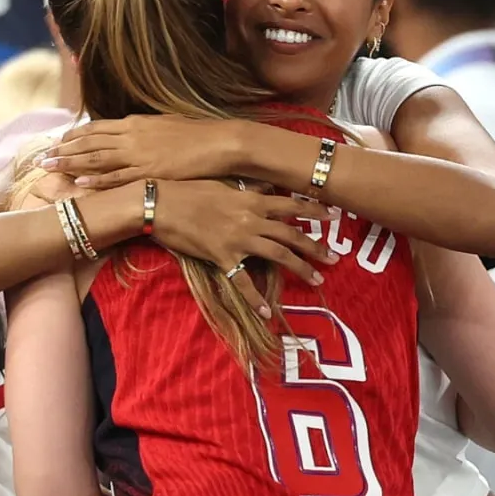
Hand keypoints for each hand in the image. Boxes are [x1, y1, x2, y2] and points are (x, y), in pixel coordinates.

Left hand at [44, 116, 244, 187]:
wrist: (221, 142)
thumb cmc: (200, 133)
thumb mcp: (167, 123)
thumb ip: (145, 129)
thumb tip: (134, 130)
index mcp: (135, 122)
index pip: (96, 127)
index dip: (74, 135)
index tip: (59, 142)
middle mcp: (131, 135)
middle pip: (88, 142)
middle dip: (62, 150)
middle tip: (41, 159)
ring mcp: (139, 154)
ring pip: (96, 158)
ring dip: (70, 163)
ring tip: (49, 169)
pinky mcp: (150, 172)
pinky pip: (118, 177)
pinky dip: (97, 179)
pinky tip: (80, 182)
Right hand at [151, 180, 333, 284]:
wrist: (160, 205)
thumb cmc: (187, 190)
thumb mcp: (222, 183)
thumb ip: (248, 188)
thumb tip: (268, 186)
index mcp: (251, 200)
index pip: (291, 205)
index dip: (314, 211)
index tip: (334, 215)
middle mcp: (251, 219)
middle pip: (291, 235)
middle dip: (316, 247)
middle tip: (334, 258)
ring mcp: (238, 239)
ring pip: (278, 256)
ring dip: (301, 269)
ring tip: (318, 279)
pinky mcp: (223, 257)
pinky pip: (242, 281)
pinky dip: (254, 297)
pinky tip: (266, 311)